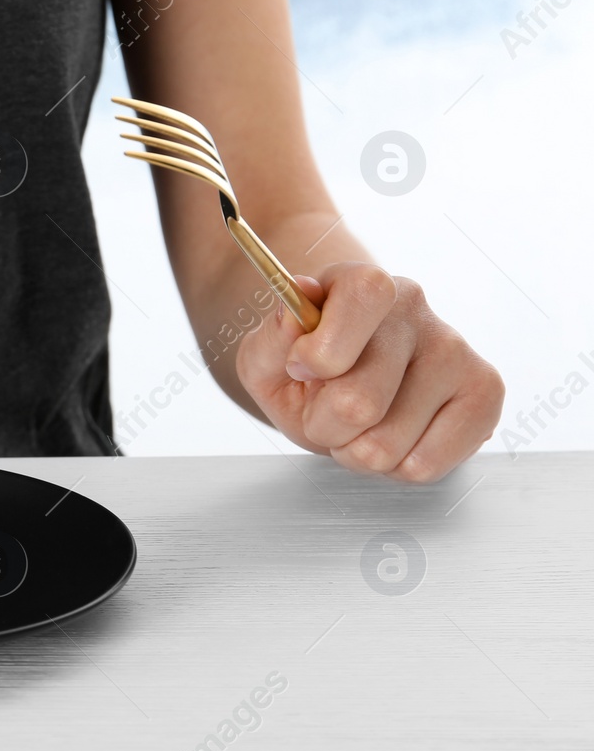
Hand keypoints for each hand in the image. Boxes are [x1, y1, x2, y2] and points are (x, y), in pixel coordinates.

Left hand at [236, 263, 504, 482]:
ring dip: (355, 451)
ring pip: (386, 446)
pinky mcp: (484, 394)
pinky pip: (424, 466)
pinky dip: (393, 467)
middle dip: (323, 425)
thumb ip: (270, 339)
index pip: (363, 297)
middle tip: (324, 409)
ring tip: (357, 424)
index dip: (321, 352)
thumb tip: (297, 309)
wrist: (344, 384)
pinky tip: (391, 436)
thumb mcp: (266, 357)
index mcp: (361, 283)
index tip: (300, 368)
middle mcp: (416, 308)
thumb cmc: (305, 369)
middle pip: (358, 403)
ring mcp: (457, 351)